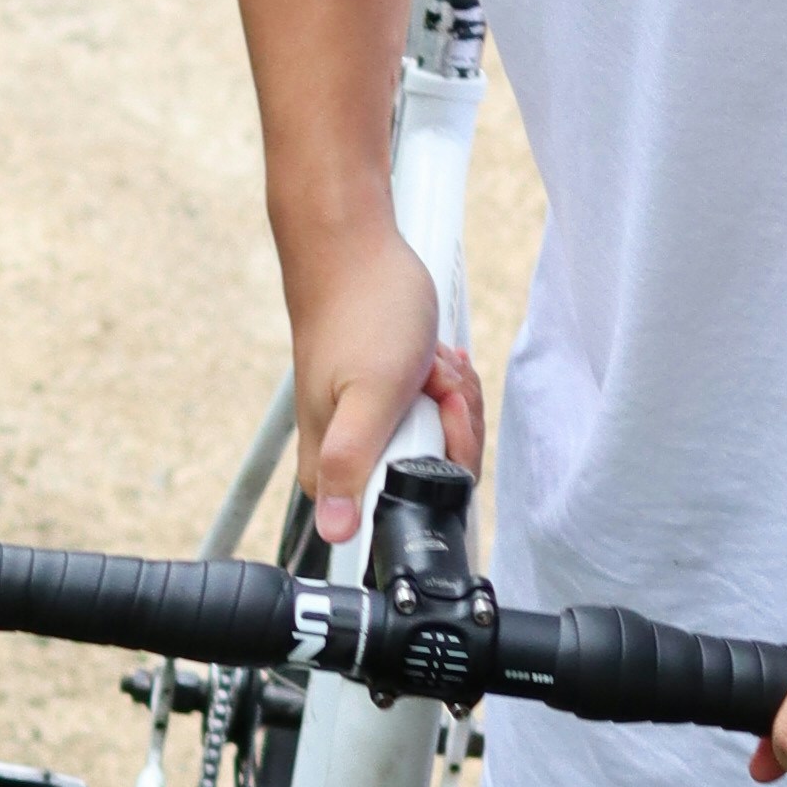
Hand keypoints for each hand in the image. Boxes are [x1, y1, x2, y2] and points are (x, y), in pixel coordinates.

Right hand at [294, 235, 484, 539]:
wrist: (355, 254)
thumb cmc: (359, 313)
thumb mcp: (367, 394)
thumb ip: (349, 464)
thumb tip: (335, 532)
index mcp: (335, 472)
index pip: (414, 503)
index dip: (442, 458)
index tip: (437, 411)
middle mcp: (351, 460)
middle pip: (438, 472)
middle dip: (452, 420)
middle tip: (432, 380)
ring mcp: (376, 432)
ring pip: (445, 440)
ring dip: (450, 396)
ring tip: (426, 362)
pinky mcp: (394, 408)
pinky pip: (443, 414)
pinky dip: (447, 384)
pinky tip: (432, 359)